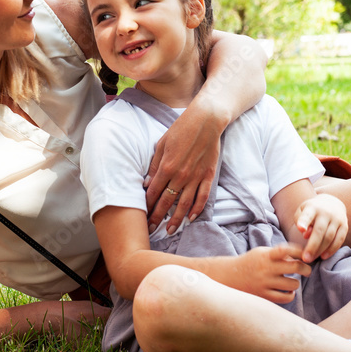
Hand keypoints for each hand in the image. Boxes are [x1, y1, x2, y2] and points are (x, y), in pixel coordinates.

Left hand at [144, 106, 222, 232]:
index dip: (147, 205)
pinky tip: (191, 218)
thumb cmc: (181, 129)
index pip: (154, 192)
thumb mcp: (161, 144)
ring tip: (170, 230)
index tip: (142, 215)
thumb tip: (148, 184)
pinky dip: (197, 209)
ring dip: (176, 219)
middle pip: (167, 202)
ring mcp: (196, 177)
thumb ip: (154, 166)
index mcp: (166, 167)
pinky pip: (203, 197)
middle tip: (151, 230)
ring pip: (184, 204)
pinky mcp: (209, 176)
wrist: (206, 120)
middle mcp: (181, 175)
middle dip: (158, 217)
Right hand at [226, 243, 311, 304]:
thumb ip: (280, 254)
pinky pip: (285, 298)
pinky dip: (290, 295)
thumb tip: (300, 259)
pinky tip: (288, 292)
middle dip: (306, 269)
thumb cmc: (251, 262)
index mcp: (266, 255)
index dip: (299, 251)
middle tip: (307, 270)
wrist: (231, 276)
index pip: (286, 249)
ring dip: (296, 283)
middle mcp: (266, 268)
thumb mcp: (262, 252)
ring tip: (292, 282)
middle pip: (295, 267)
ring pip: (293, 284)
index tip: (305, 254)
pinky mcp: (264, 296)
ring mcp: (265, 283)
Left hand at [295, 194, 348, 262]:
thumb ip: (300, 221)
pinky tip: (324, 256)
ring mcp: (337, 219)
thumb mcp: (302, 211)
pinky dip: (332, 249)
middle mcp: (326, 212)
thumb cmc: (311, 211)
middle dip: (312, 246)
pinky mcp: (344, 226)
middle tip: (306, 258)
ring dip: (320, 250)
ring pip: (329, 237)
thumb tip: (305, 234)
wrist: (332, 202)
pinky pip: (339, 240)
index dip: (304, 221)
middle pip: (319, 231)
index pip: (308, 215)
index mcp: (313, 207)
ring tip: (312, 259)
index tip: (300, 229)